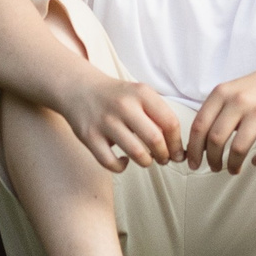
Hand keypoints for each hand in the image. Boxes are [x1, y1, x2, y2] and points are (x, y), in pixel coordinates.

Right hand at [63, 74, 183, 172]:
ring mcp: (105, 121)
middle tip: (163, 159)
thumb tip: (177, 148)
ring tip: (146, 159)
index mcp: (141, 93)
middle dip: (164, 156)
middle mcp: (124, 105)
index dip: (177, 143)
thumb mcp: (139, 94)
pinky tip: (123, 161)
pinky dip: (121, 167)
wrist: (78, 88)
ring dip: (146, 162)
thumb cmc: (116, 96)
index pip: (170, 123)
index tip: (177, 152)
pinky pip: (110, 162)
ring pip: (136, 153)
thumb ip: (158, 116)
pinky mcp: (89, 135)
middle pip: (155, 139)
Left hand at [186, 63, 255, 173]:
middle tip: (214, 168)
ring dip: (233, 164)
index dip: (193, 149)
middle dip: (212, 160)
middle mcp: (239, 100)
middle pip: (216, 139)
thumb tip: (197, 145)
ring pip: (239, 147)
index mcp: (222, 93)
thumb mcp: (230, 92)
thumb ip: (214, 113)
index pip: (199, 125)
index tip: (192, 163)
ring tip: (233, 169)